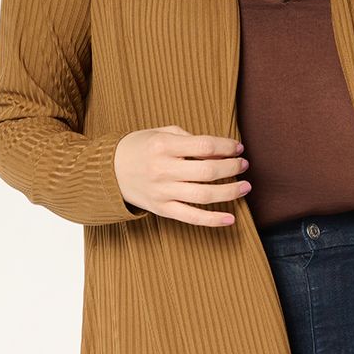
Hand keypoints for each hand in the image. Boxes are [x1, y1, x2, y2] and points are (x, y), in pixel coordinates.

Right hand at [114, 127, 250, 224]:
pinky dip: (213, 220)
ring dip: (230, 192)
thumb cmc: (139, 148)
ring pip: (204, 195)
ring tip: (245, 186)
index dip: (226, 147)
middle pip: (208, 171)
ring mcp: (163, 192)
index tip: (238, 148)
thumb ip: (187, 138)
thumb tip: (218, 150)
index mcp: (163, 146)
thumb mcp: (159, 132)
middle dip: (232, 168)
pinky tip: (231, 218)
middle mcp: (163, 170)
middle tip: (243, 165)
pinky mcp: (162, 209)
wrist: (108, 171)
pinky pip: (192, 217)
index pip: (204, 146)